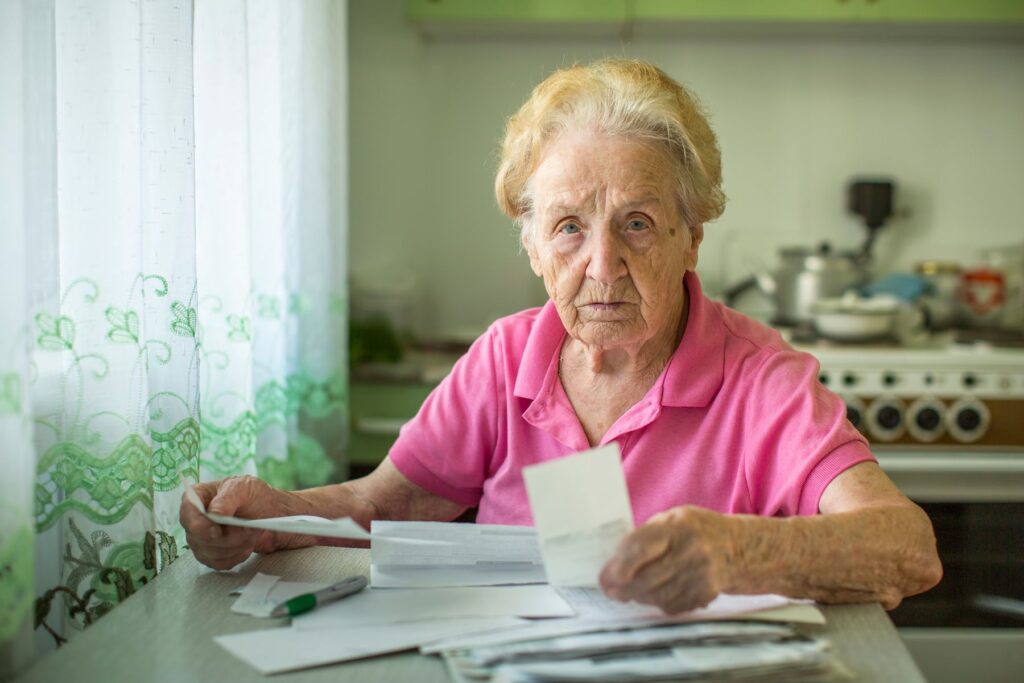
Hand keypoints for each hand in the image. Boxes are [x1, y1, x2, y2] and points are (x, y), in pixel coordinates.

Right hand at [180, 475, 312, 569]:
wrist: (269, 513)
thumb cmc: (254, 495)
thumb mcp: (244, 488)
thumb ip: (228, 498)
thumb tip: (214, 513)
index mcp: (197, 497)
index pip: (187, 513)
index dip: (199, 526)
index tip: (217, 531)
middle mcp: (194, 519)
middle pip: (198, 538)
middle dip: (228, 537)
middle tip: (249, 528)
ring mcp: (200, 539)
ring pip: (210, 553)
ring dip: (236, 546)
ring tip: (252, 534)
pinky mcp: (211, 554)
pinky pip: (219, 563)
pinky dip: (236, 556)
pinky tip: (247, 546)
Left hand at [599, 505, 733, 613]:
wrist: (738, 547)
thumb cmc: (695, 530)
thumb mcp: (672, 519)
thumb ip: (646, 537)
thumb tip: (613, 562)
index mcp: (679, 525)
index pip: (642, 548)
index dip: (620, 566)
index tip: (604, 577)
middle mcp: (692, 550)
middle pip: (648, 578)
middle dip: (623, 588)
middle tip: (609, 590)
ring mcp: (702, 575)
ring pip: (657, 596)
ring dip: (638, 596)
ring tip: (628, 592)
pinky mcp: (706, 594)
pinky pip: (672, 605)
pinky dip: (658, 602)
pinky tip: (655, 593)